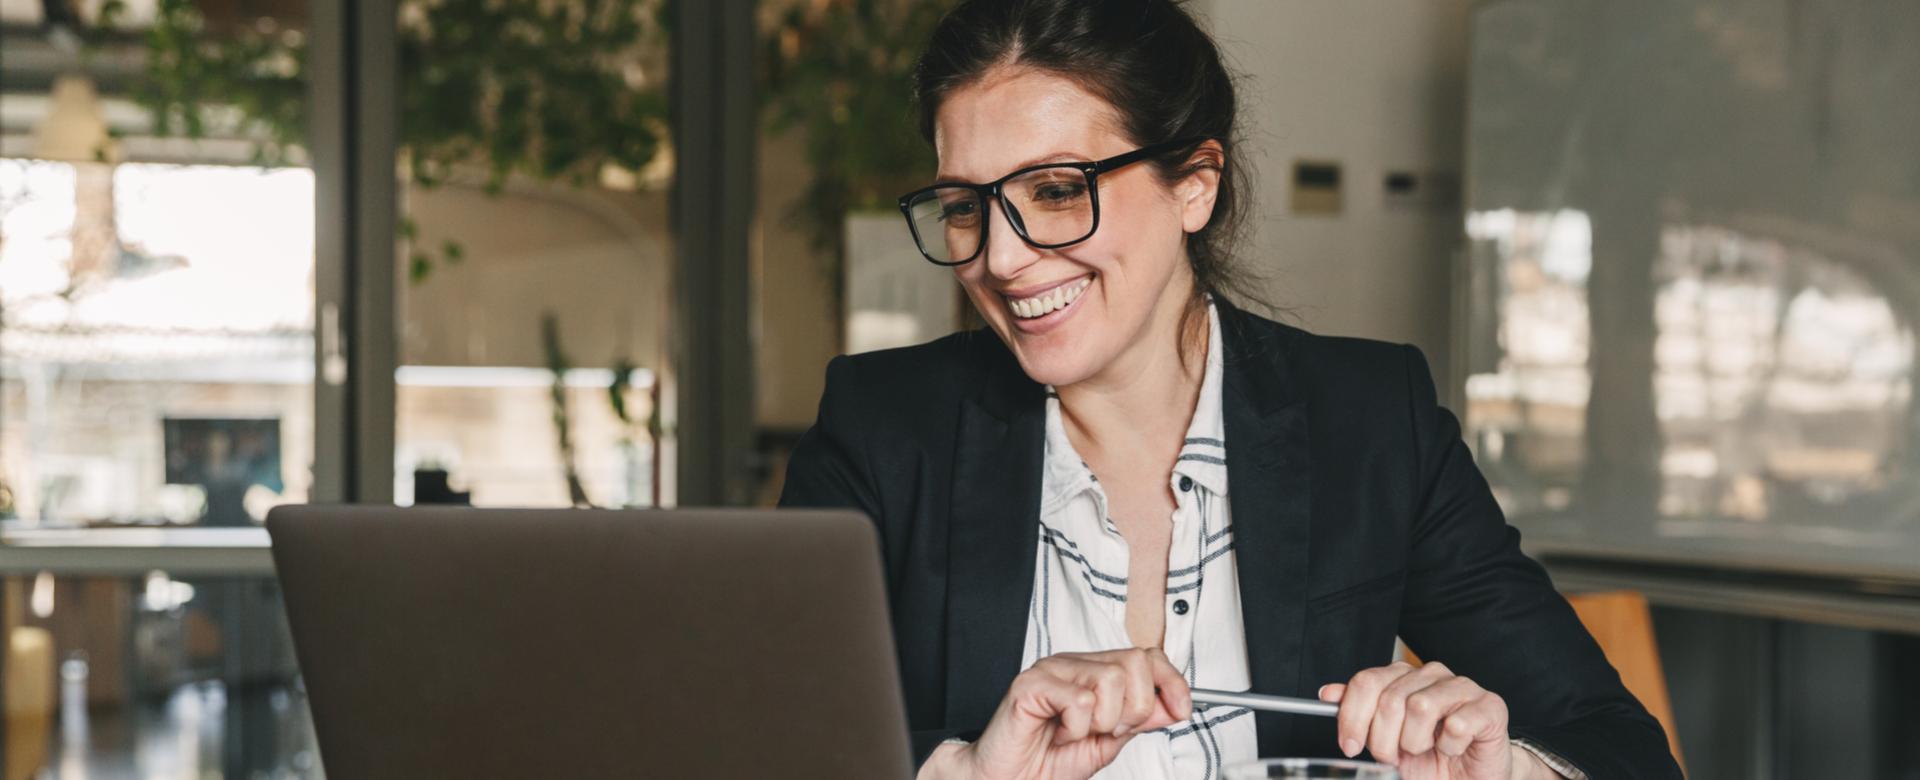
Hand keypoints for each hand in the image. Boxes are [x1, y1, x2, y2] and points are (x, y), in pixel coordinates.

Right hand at [922, 648, 1192, 779]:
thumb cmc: (1048, 762)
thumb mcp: (1107, 743)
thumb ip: (1137, 722)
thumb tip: (1171, 705)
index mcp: (1095, 672)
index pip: (1146, 656)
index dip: (1171, 681)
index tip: (1181, 709)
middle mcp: (1075, 664)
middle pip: (1134, 663)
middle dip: (1134, 709)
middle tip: (1107, 731)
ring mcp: (1052, 669)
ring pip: (1111, 680)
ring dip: (1103, 722)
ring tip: (1078, 734)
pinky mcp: (1030, 684)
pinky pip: (1080, 700)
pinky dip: (1077, 728)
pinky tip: (1060, 733)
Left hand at [1318, 661, 1515, 779]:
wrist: (1470, 778)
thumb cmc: (1428, 759)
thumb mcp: (1384, 740)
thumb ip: (1357, 714)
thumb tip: (1327, 693)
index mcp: (1403, 677)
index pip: (1366, 682)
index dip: (1352, 717)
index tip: (1350, 746)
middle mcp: (1431, 674)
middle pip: (1390, 699)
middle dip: (1384, 740)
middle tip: (1394, 756)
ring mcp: (1462, 686)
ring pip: (1421, 706)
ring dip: (1417, 742)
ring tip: (1427, 749)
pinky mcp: (1490, 706)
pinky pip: (1457, 725)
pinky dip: (1449, 746)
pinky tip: (1453, 749)